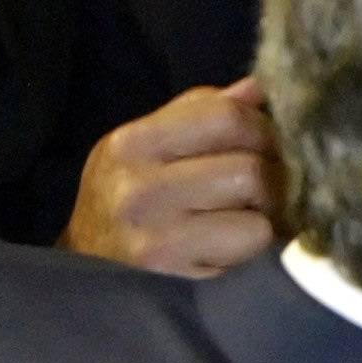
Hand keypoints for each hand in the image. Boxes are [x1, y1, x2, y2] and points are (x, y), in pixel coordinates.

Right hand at [61, 79, 282, 276]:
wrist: (88, 273)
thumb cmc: (130, 204)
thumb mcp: (147, 150)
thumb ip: (199, 114)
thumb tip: (255, 89)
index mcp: (133, 143)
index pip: (224, 115)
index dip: (261, 128)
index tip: (266, 145)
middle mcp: (138, 185)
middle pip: (248, 162)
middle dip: (273, 173)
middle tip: (269, 187)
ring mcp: (156, 231)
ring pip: (254, 195)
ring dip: (269, 206)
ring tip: (253, 213)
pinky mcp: (177, 268)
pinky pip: (252, 236)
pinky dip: (259, 238)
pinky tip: (239, 242)